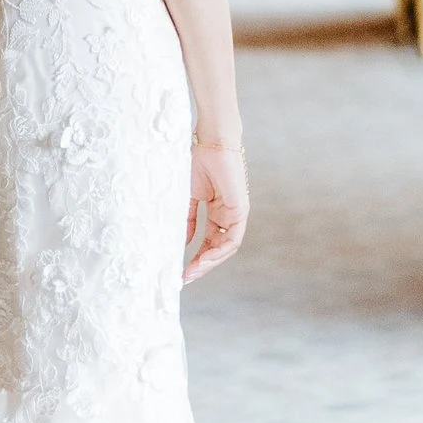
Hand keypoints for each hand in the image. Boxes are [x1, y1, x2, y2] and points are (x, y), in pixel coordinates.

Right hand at [183, 138, 247, 283]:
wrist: (211, 144)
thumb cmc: (197, 163)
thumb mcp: (187, 197)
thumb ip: (187, 220)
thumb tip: (183, 243)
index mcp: (214, 212)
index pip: (207, 241)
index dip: (195, 257)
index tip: (181, 271)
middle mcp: (226, 216)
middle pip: (216, 248)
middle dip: (201, 265)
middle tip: (186, 278)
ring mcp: (235, 214)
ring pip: (225, 247)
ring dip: (210, 262)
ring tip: (193, 271)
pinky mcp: (241, 210)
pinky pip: (233, 238)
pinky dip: (220, 250)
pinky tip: (205, 258)